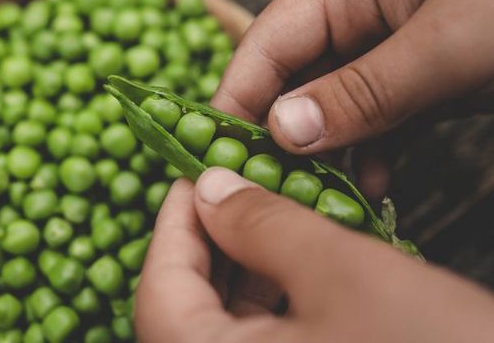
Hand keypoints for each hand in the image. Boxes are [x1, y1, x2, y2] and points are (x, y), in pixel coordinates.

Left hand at [136, 168, 493, 342]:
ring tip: (263, 215)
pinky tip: (292, 264)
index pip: (158, 292)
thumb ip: (262, 226)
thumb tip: (209, 187)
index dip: (172, 224)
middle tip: (229, 187)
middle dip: (207, 243)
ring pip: (223, 328)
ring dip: (238, 270)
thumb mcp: (342, 273)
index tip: (193, 174)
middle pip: (184, 311)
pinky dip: (269, 302)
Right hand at [213, 0, 493, 198]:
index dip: (237, 95)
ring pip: (329, 107)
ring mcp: (385, 51)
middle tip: (267, 189)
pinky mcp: (414, 82)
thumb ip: (365, 88)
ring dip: (324, 154)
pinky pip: (372, 122)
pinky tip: (373, 188)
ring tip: (320, 200)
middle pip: (291, 78)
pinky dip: (368, 156)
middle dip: (278, 134)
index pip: (267, 42)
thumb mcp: (450, 42)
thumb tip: (285, 129)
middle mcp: (357, 16)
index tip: (218, 152)